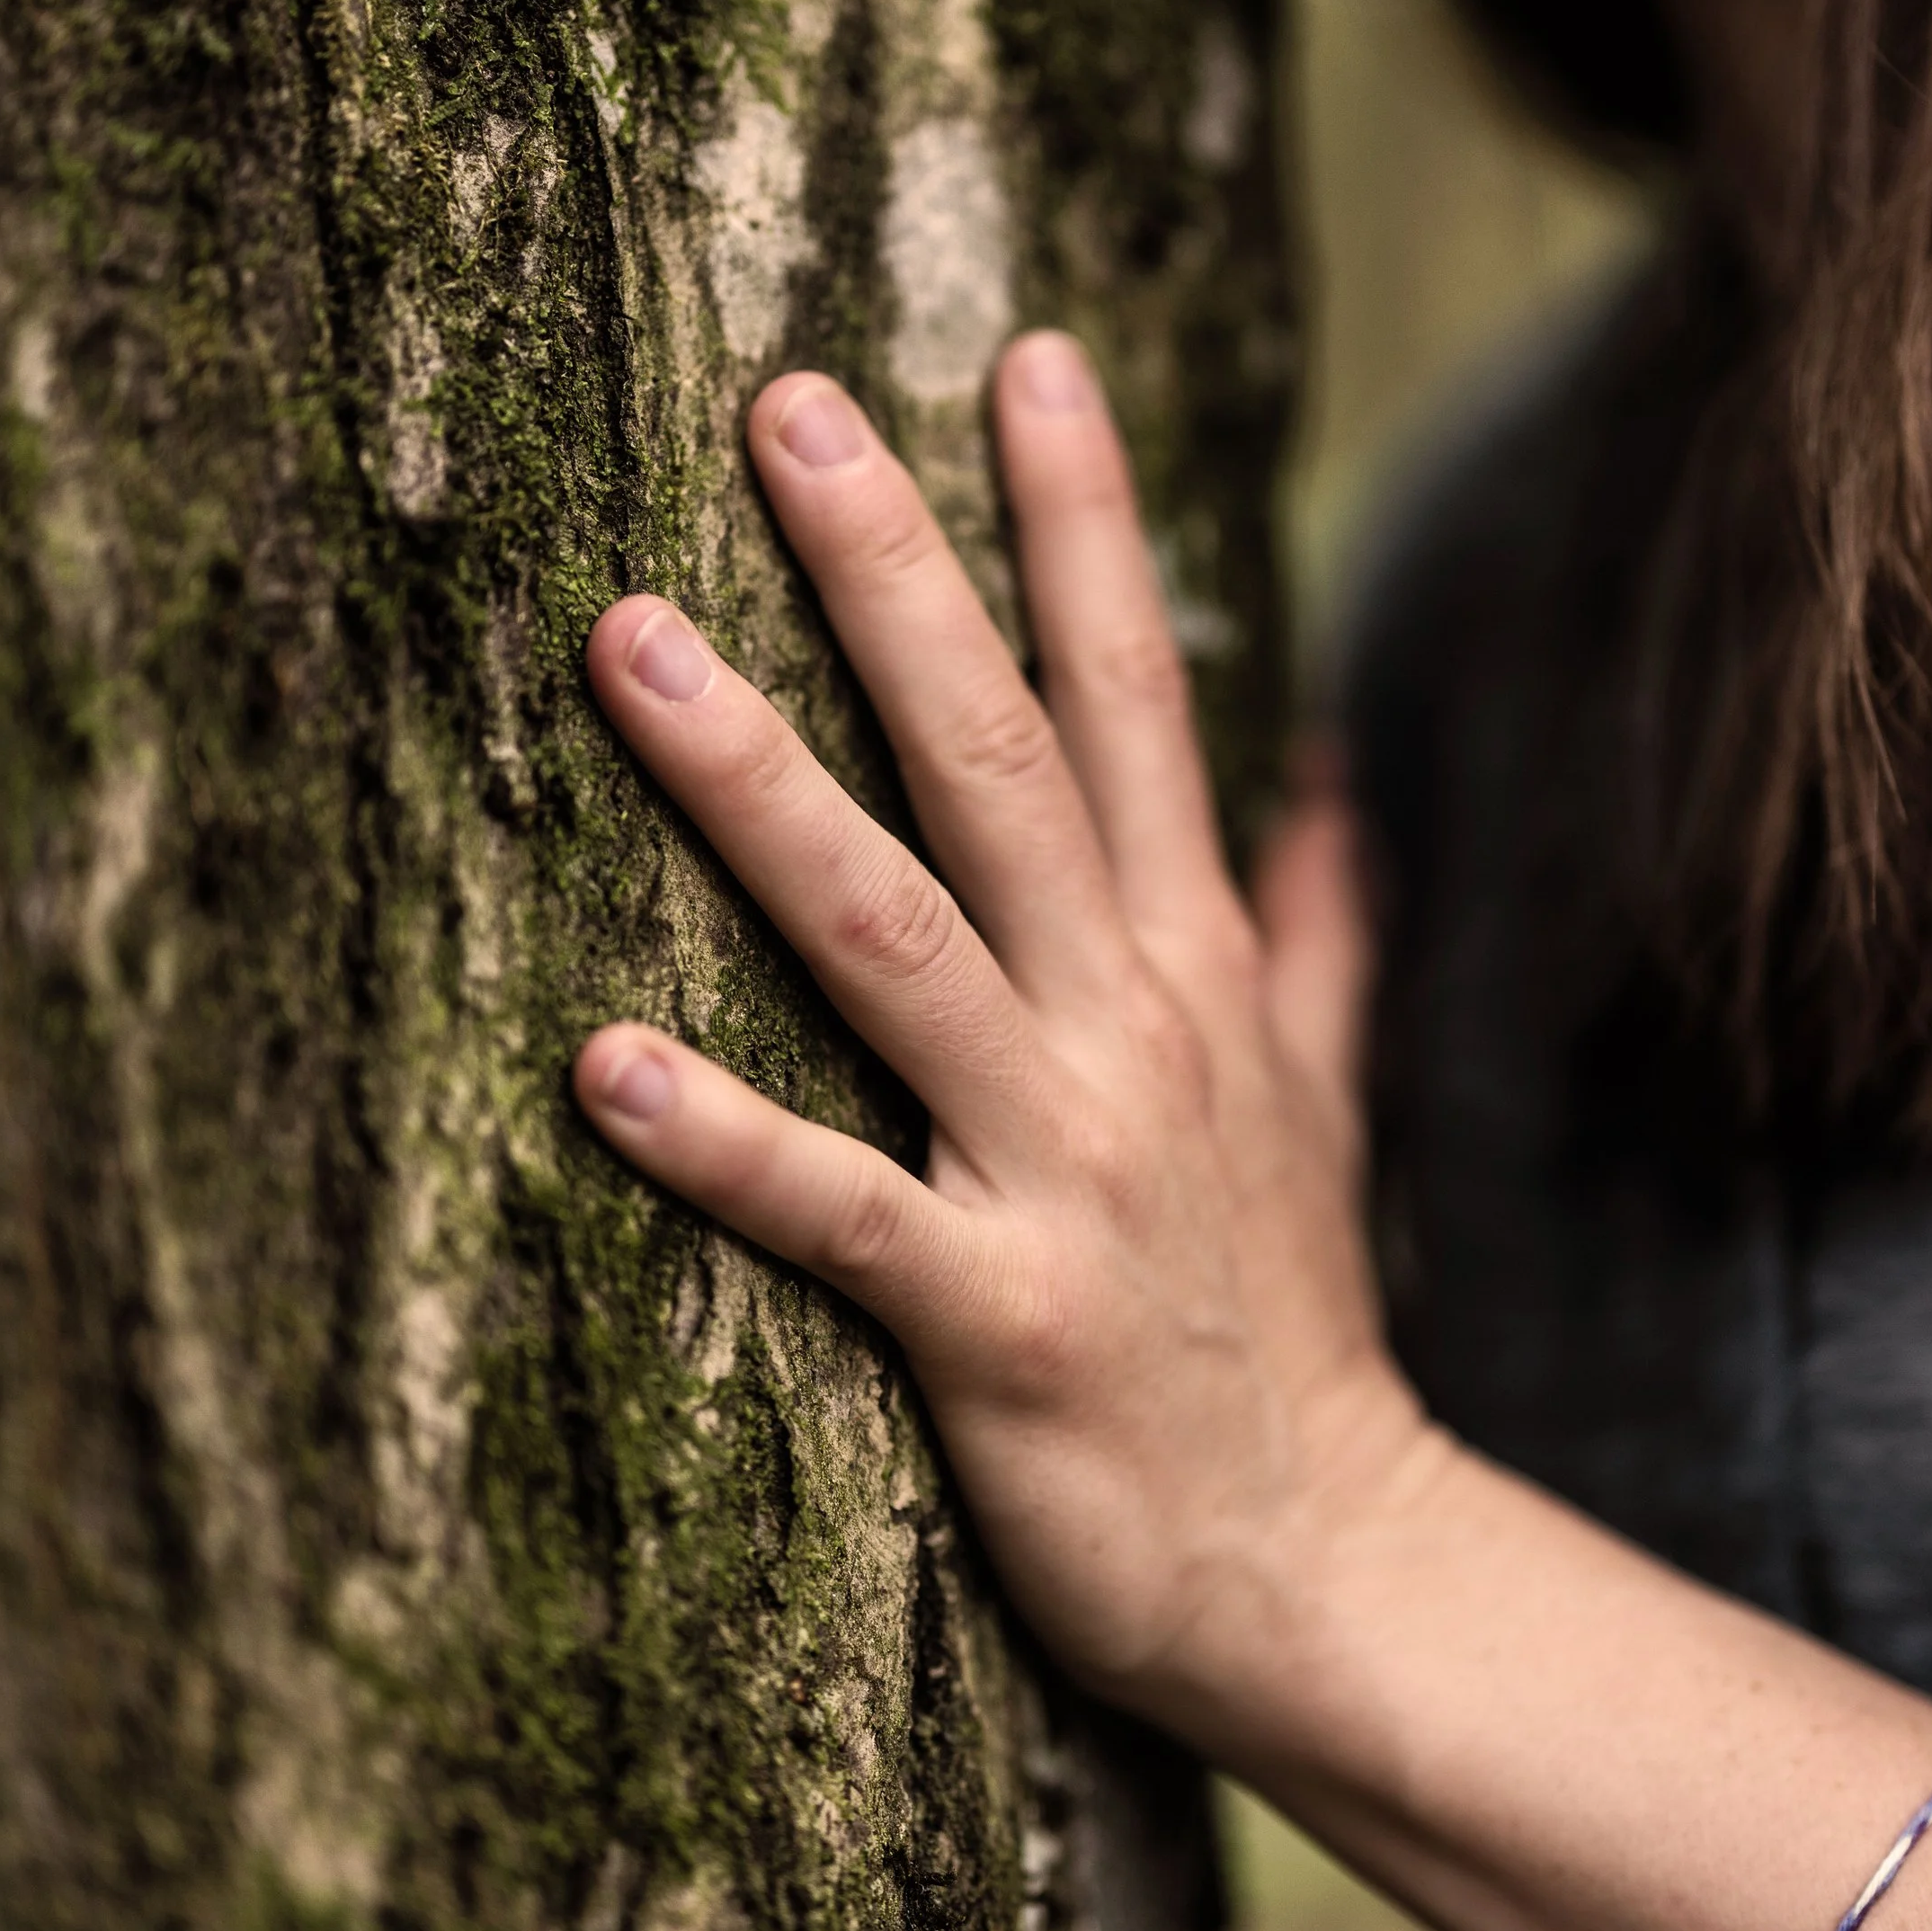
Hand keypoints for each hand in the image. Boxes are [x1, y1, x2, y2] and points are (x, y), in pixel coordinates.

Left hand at [573, 334, 1421, 1736]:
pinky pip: (840, 1213)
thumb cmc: (1290, 1323)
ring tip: (631, 644)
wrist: (1338, 1569)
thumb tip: (1333, 783)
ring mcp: (1065, 1172)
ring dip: (760, 793)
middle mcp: (1131, 1035)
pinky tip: (593, 1061)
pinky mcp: (994, 1325)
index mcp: (1196, 972)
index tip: (1023, 361)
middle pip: (1005, 763)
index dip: (1086, 527)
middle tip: (786, 407)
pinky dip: (724, 1137)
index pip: (1142, 702)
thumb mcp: (1322, 1100)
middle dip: (901, 578)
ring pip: (894, 938)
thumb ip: (1316, 930)